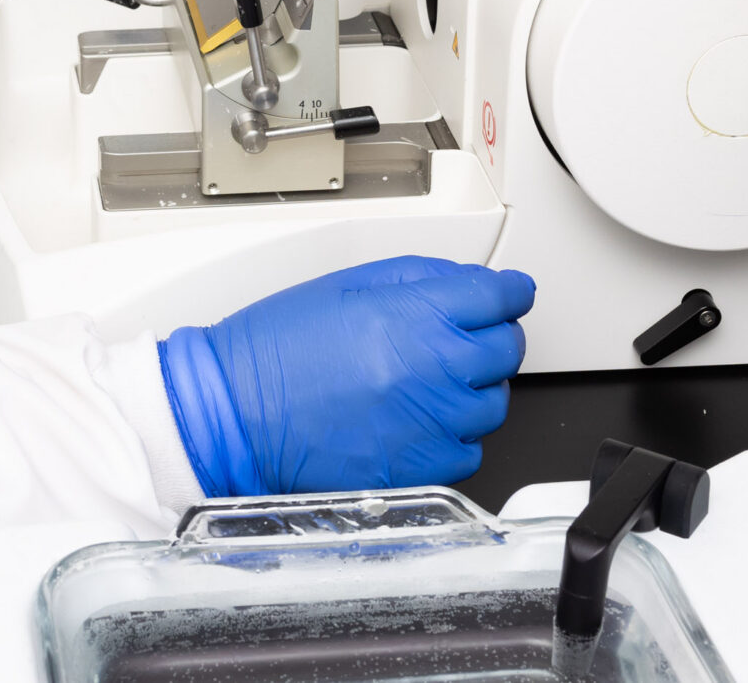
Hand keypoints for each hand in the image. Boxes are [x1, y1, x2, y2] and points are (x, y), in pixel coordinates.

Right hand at [157, 255, 534, 495]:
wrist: (238, 413)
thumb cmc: (277, 350)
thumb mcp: (346, 286)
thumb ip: (417, 279)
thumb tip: (466, 283)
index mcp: (416, 316)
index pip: (501, 297)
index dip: (509, 291)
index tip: (509, 292)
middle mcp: (435, 370)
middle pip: (508, 348)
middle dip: (492, 334)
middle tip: (463, 333)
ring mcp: (433, 424)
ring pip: (494, 402)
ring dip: (475, 386)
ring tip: (431, 380)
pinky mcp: (423, 469)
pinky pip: (470, 449)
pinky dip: (454, 434)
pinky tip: (419, 418)